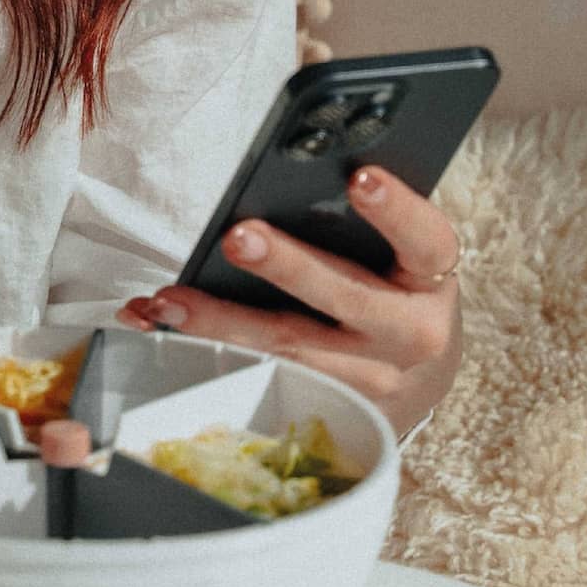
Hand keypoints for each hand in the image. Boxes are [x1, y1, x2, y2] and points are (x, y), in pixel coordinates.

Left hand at [116, 165, 462, 438]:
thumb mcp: (400, 261)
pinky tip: (156, 322)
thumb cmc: (393, 295)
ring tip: (167, 299)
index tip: (359, 177)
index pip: (424, 239)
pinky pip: (256, 378)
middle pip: (343, 296)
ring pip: (289, 348)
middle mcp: (409, 336)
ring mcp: (369, 381)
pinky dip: (200, 348)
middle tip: (236, 236)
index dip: (395, 210)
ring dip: (220, 322)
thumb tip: (289, 177)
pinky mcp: (327, 409)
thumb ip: (360, 227)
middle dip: (286, 266)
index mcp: (430, 282)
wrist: (418, 384)